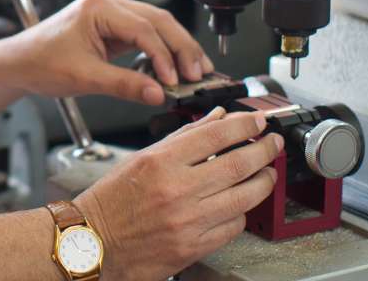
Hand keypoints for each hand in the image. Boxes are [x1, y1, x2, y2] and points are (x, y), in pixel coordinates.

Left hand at [0, 0, 212, 105]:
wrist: (18, 63)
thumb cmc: (40, 63)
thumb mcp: (83, 78)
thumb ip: (123, 85)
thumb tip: (157, 94)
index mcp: (98, 8)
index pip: (143, 28)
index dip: (164, 55)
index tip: (175, 80)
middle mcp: (107, 4)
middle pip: (158, 20)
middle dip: (181, 47)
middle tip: (199, 73)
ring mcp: (110, 13)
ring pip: (156, 25)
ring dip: (176, 48)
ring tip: (195, 71)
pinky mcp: (112, 26)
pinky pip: (145, 34)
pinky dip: (161, 50)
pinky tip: (173, 68)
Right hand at [73, 108, 283, 280]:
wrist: (94, 243)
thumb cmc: (111, 201)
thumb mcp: (140, 159)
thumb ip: (180, 139)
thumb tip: (214, 120)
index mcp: (159, 162)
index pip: (214, 135)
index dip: (243, 125)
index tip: (258, 122)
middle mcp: (176, 190)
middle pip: (237, 164)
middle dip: (264, 151)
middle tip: (273, 144)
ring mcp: (188, 220)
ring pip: (244, 197)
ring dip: (262, 182)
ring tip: (267, 173)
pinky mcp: (194, 247)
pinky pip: (233, 226)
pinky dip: (242, 212)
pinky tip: (240, 203)